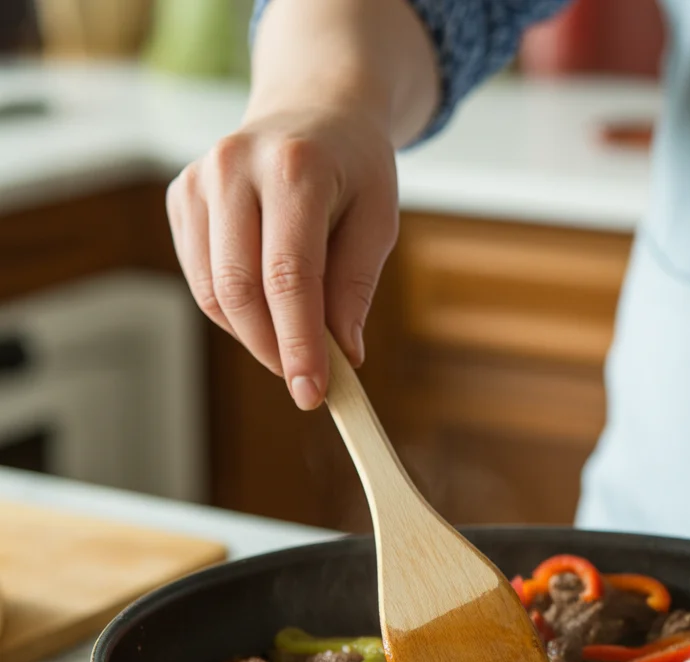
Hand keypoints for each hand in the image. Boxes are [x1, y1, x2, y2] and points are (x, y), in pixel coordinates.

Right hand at [166, 101, 397, 409]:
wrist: (313, 111)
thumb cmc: (354, 170)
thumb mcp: (378, 220)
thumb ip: (356, 285)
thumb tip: (344, 355)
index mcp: (294, 167)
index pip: (288, 275)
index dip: (298, 343)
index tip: (312, 393)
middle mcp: (234, 167)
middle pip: (240, 288)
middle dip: (273, 349)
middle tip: (305, 384)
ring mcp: (198, 180)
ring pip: (214, 291)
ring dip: (254, 336)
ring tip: (294, 345)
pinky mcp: (181, 198)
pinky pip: (201, 280)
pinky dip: (235, 314)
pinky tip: (268, 313)